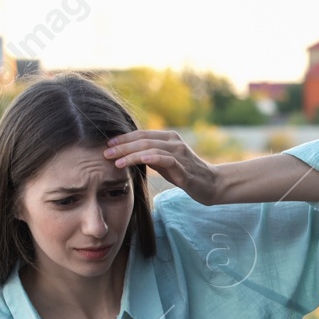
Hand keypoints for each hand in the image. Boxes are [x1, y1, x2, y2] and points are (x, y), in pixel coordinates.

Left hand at [104, 130, 223, 203]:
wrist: (212, 185)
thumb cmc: (186, 174)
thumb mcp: (165, 163)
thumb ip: (150, 155)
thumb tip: (128, 153)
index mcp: (169, 138)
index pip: (142, 134)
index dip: (124, 138)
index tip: (108, 144)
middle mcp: (174, 142)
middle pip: (143, 140)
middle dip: (122, 146)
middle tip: (105, 153)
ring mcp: (180, 154)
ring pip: (151, 148)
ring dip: (130, 154)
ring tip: (115, 161)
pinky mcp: (184, 168)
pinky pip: (164, 160)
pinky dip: (148, 159)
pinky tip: (136, 162)